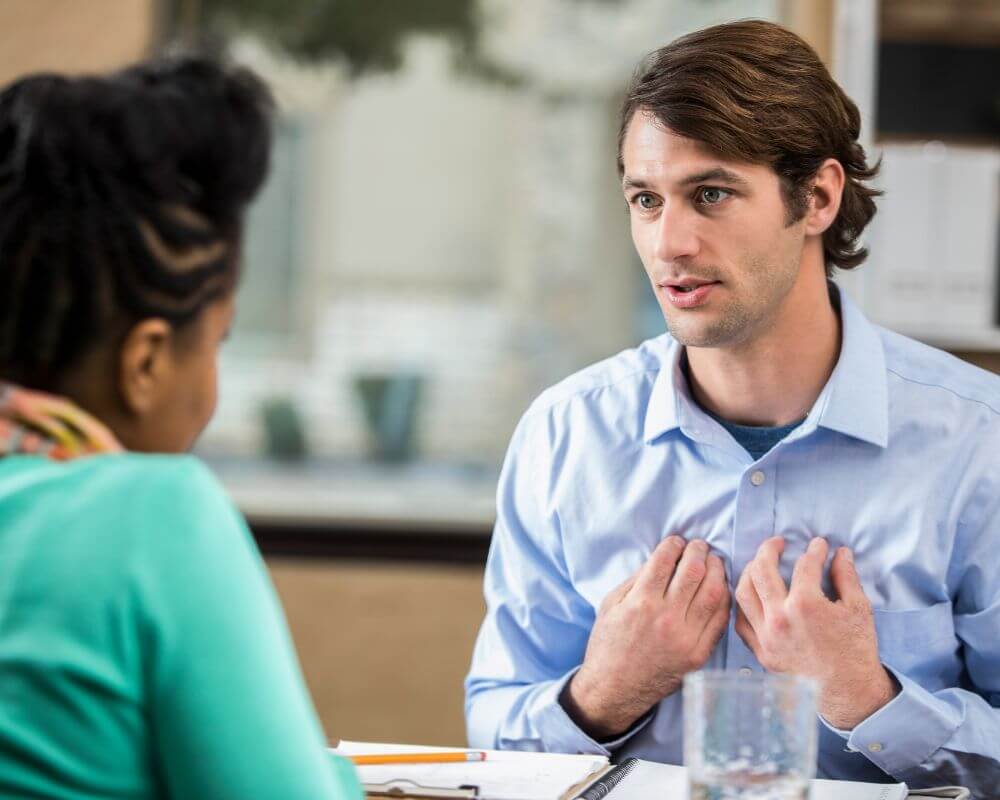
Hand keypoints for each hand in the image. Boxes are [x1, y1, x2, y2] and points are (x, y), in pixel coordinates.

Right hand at [561, 536, 729, 738]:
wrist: (615, 689)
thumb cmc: (609, 644)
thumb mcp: (610, 605)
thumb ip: (635, 580)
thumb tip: (662, 558)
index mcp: (640, 604)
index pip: (665, 561)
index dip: (674, 544)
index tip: (676, 541)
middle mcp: (666, 619)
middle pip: (694, 571)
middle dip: (698, 551)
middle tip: (699, 546)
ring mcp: (686, 638)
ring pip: (714, 593)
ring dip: (716, 571)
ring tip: (713, 563)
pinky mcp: (698, 654)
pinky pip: (719, 619)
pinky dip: (722, 599)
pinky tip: (718, 589)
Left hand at [734, 536, 898, 729]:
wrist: (848, 692)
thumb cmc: (856, 650)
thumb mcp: (859, 608)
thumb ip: (846, 576)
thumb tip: (840, 553)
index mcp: (805, 605)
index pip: (804, 565)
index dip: (814, 551)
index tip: (819, 545)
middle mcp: (779, 618)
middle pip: (760, 570)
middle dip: (769, 549)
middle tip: (778, 543)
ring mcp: (766, 636)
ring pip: (742, 593)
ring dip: (749, 572)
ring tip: (760, 564)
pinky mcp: (760, 652)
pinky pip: (740, 621)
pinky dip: (743, 604)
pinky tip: (752, 595)